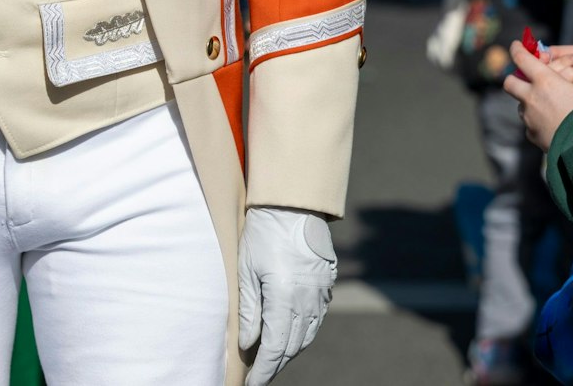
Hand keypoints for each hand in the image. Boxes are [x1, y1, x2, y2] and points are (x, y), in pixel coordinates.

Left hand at [239, 207, 337, 385]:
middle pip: (293, 346)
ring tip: (272, 360)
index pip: (275, 349)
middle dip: (276, 365)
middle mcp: (308, 301)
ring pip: (307, 335)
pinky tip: (291, 334)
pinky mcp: (326, 284)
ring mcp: (320, 294)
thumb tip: (247, 344)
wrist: (293, 204)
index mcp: (286, 300)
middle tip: (258, 375)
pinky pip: (316, 318)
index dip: (264, 371)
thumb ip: (247, 310)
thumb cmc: (263, 232)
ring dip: (290, 351)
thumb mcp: (247, 270)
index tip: (251, 384)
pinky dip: (303, 332)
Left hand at [505, 39, 572, 150]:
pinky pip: (530, 124)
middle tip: (526, 80)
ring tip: (548, 106)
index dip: (517, 49)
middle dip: (515, 78)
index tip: (516, 45)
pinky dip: (537, 121)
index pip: (522, 58)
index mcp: (545, 82)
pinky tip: (553, 124)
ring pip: (521, 105)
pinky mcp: (532, 135)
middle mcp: (531, 98)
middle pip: (509, 82)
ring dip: (529, 102)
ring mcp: (529, 118)